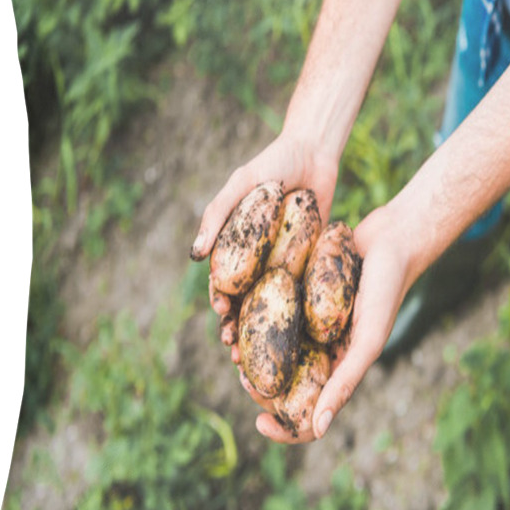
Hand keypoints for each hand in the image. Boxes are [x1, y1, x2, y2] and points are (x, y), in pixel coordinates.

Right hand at [191, 130, 338, 352]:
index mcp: (236, 246)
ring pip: (272, 307)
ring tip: (261, 357)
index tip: (222, 318)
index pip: (223, 282)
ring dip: (263, 333)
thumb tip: (194, 256)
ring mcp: (283, 264)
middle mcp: (257, 260)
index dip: (220, 303)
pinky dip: (297, 319)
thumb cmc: (274, 163)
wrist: (315, 152)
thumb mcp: (243, 183)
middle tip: (238, 351)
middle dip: (238, 329)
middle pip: (245, 302)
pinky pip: (301, 294)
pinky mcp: (308, 264)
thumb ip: (218, 215)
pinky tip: (299, 339)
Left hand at [253, 204, 411, 443]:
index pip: (310, 415)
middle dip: (259, 388)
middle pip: (283, 384)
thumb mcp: (369, 340)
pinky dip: (253, 318)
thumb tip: (318, 430)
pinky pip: (271, 313)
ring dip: (249, 354)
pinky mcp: (298, 294)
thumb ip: (345, 383)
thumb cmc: (388, 291)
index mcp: (338, 369)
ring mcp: (308, 323)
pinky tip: (236, 312)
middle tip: (242, 375)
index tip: (260, 422)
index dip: (284, 428)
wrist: (392, 238)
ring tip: (233, 346)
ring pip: (271, 349)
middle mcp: (321, 350)